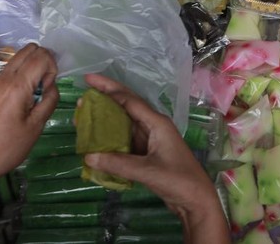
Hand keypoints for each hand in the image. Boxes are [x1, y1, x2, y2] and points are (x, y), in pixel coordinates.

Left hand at [0, 44, 59, 223]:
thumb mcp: (37, 126)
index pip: (41, 57)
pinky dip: (27, 71)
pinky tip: (29, 93)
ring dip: (35, 65)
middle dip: (45, 61)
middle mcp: (7, 78)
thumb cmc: (9, 146)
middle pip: (31, 49)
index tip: (49, 89)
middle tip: (47, 85)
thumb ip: (49, 101)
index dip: (53, 69)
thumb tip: (52, 86)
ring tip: (39, 90)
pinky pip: (15, 67)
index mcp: (18, 86)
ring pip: (21, 55)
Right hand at [82, 74, 229, 243]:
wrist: (195, 199)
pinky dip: (110, 138)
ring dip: (105, 119)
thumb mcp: (148, 171)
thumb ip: (118, 163)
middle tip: (84, 88)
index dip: (108, 88)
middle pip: (126, 106)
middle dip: (106, 96)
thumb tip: (88, 156)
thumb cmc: (178, 180)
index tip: (88, 80)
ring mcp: (151, 140)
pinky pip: (125, 140)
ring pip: (124, 123)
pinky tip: (95, 140)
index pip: (129, 100)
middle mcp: (153, 126)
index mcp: (157, 123)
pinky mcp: (147, 154)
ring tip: (84, 114)